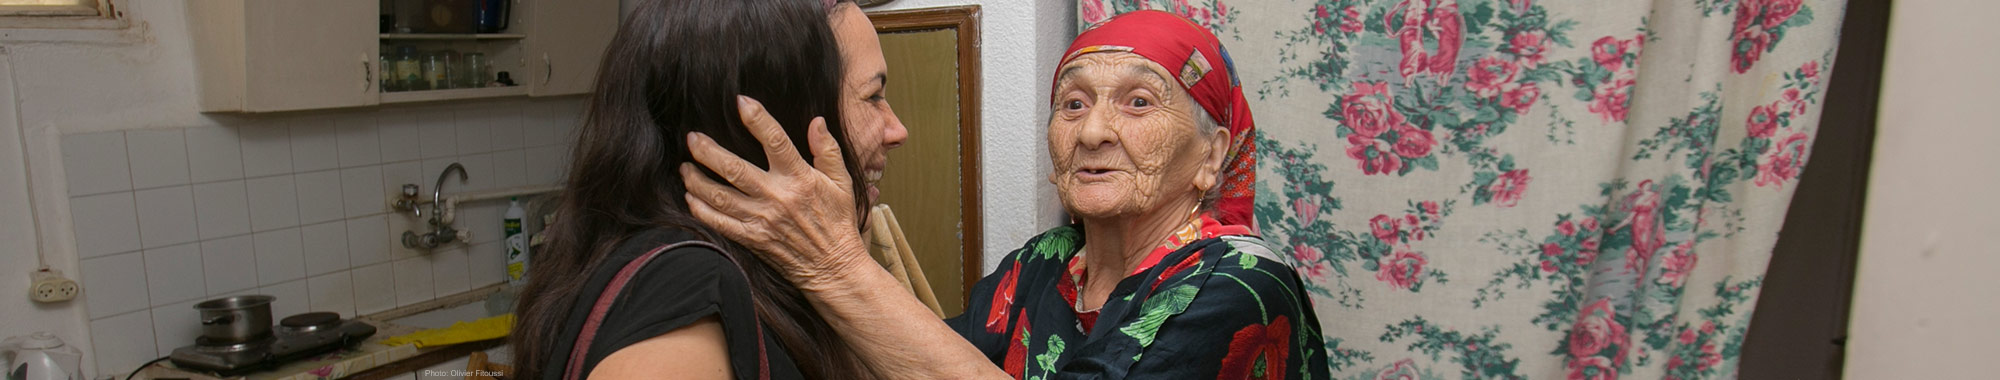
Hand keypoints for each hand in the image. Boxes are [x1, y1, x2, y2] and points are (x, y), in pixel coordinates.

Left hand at [682, 96, 871, 291]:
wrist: (834, 267)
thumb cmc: (838, 222)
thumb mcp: (841, 182)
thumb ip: (827, 150)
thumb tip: (816, 121)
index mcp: (800, 178)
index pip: (776, 141)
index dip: (757, 119)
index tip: (741, 101)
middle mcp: (777, 197)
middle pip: (734, 169)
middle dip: (708, 151)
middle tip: (692, 138)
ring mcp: (762, 219)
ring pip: (720, 196)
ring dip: (697, 180)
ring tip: (684, 167)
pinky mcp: (753, 239)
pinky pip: (720, 223)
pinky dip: (702, 210)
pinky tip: (690, 198)